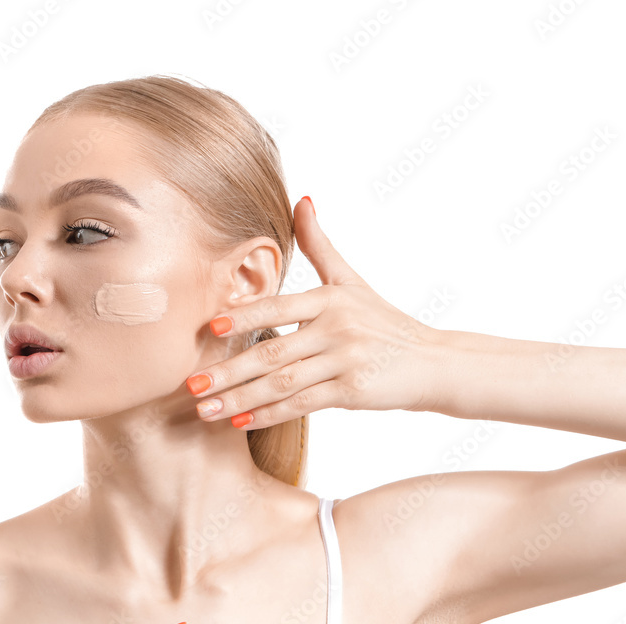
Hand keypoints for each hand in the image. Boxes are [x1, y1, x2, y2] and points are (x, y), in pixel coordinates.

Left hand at [184, 196, 441, 428]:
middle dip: (228, 371)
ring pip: (282, 383)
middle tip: (191, 385)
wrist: (434, 362)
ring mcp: (346, 360)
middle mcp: (338, 328)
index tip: (211, 328)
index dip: (245, 316)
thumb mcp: (353, 280)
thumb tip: (302, 198)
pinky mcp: (353, 391)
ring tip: (204, 411)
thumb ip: (321, 244)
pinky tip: (240, 422)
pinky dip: (268, 415)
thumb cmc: (384, 321)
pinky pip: (302, 405)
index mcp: (331, 298)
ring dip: (239, 399)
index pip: (279, 306)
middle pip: (273, 352)